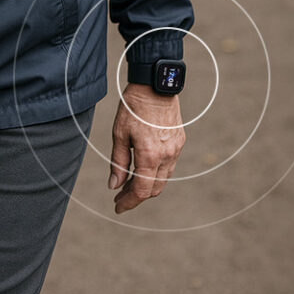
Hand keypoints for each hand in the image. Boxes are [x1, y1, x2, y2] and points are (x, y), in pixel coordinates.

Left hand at [109, 83, 184, 213]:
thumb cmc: (133, 108)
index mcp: (150, 155)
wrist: (155, 86)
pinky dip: (155, 173)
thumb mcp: (119, 133)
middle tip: (119, 196)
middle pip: (153, 188)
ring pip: (163, 179)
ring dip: (146, 185)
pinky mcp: (179, 142)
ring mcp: (175, 150)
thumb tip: (114, 185)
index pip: (141, 190)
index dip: (129, 202)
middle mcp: (167, 156)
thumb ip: (118, 161)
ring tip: (128, 184)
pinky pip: (168, 166)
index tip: (117, 207)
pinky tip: (142, 168)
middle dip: (136, 196)